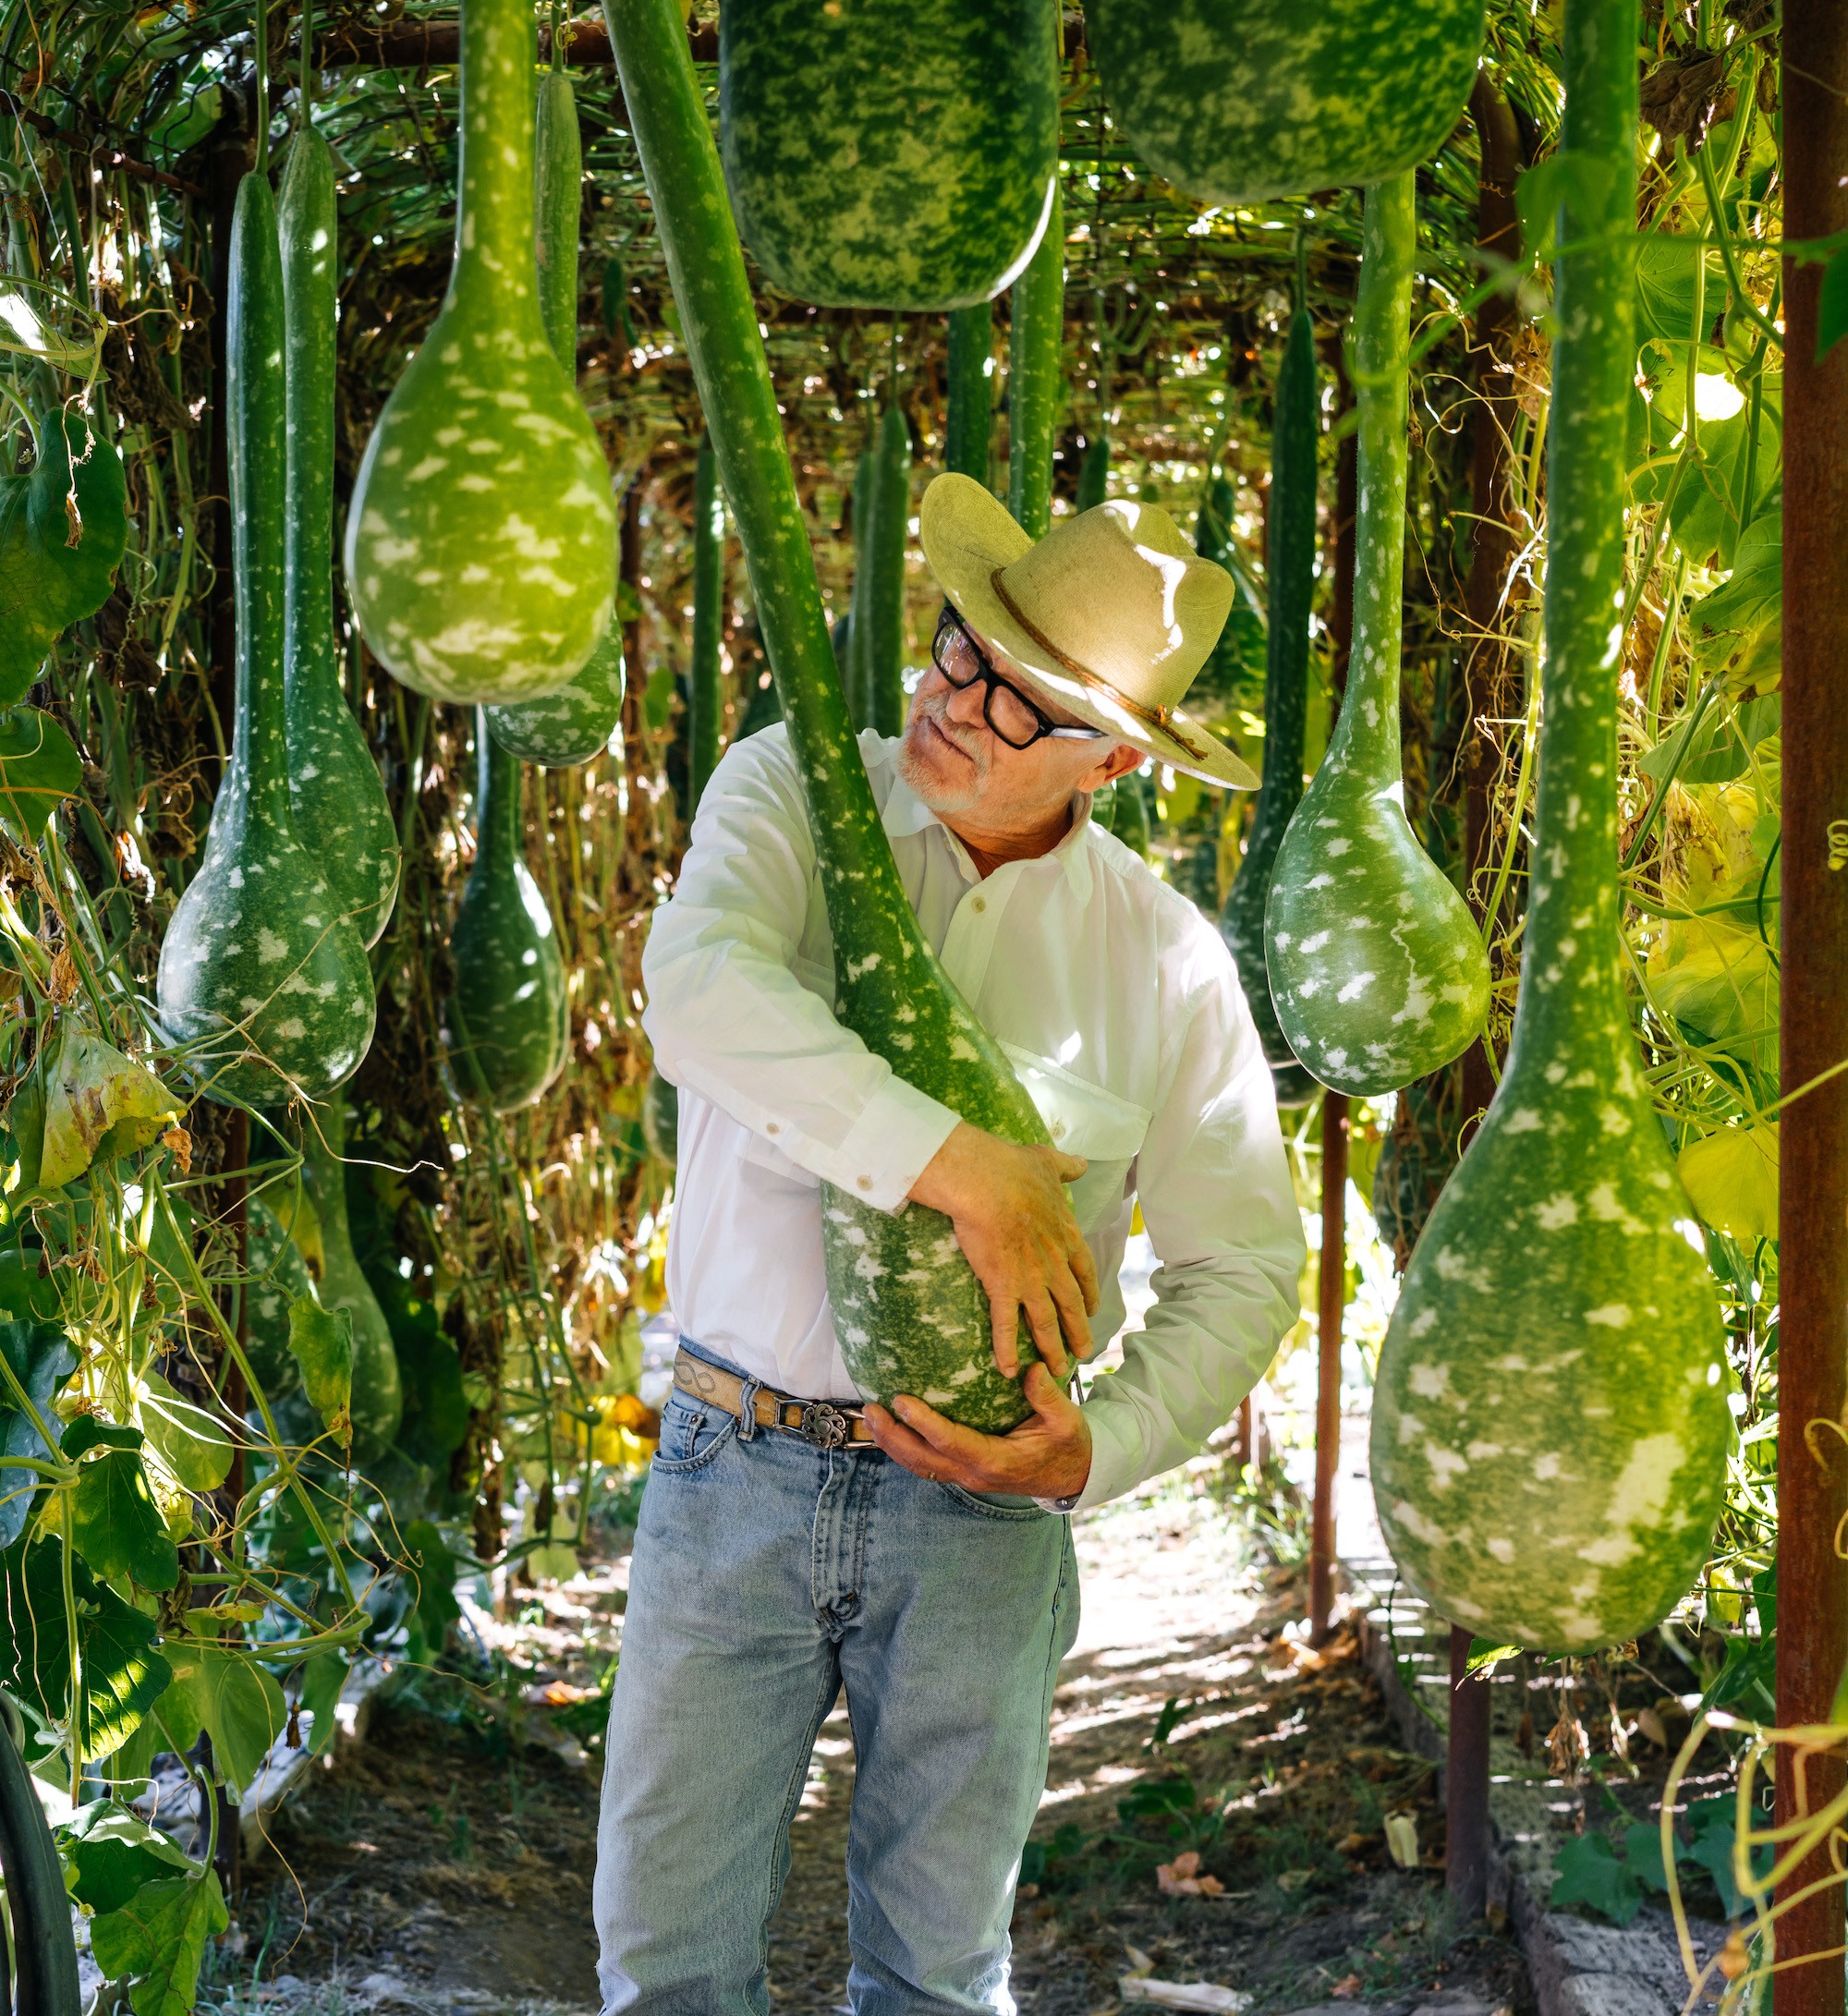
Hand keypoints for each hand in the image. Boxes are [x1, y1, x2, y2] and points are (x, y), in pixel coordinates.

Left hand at [864, 1364, 1091, 1501]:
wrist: (1072, 1476)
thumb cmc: (1068, 1445)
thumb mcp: (1066, 1420)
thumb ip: (1047, 1395)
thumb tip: (1030, 1367)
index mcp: (998, 1461)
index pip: (952, 1443)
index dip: (924, 1423)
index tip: (902, 1400)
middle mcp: (975, 1473)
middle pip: (923, 1460)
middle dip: (894, 1436)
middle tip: (871, 1407)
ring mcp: (967, 1477)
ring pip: (920, 1466)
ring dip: (892, 1444)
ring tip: (872, 1415)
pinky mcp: (964, 1472)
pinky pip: (927, 1464)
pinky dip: (904, 1448)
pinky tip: (892, 1428)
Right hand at [908, 1121, 1100, 1378]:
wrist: (986, 1182)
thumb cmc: (1014, 1168)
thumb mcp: (1050, 1162)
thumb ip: (1068, 1166)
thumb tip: (1082, 1162)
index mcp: (1066, 1235)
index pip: (1084, 1272)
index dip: (1089, 1294)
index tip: (1092, 1309)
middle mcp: (1054, 1264)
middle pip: (1071, 1305)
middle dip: (1078, 1332)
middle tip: (1084, 1352)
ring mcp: (1031, 1279)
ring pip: (1047, 1323)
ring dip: (1053, 1349)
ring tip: (1058, 1370)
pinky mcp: (1002, 1286)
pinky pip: (1006, 1326)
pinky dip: (1007, 1350)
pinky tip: (1007, 1371)